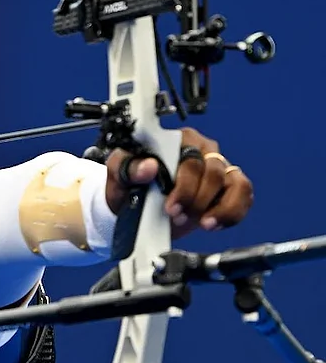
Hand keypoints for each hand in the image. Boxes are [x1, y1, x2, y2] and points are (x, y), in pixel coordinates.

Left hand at [104, 127, 253, 239]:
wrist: (137, 209)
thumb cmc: (129, 186)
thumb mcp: (118, 175)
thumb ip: (127, 167)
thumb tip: (148, 166)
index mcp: (175, 139)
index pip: (189, 156)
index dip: (183, 184)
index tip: (170, 206)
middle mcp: (201, 149)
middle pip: (212, 171)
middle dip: (196, 200)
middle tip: (178, 215)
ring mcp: (218, 166)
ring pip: (233, 183)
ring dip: (217, 208)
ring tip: (200, 223)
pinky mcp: (229, 186)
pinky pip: (244, 195)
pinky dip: (232, 212)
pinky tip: (213, 223)